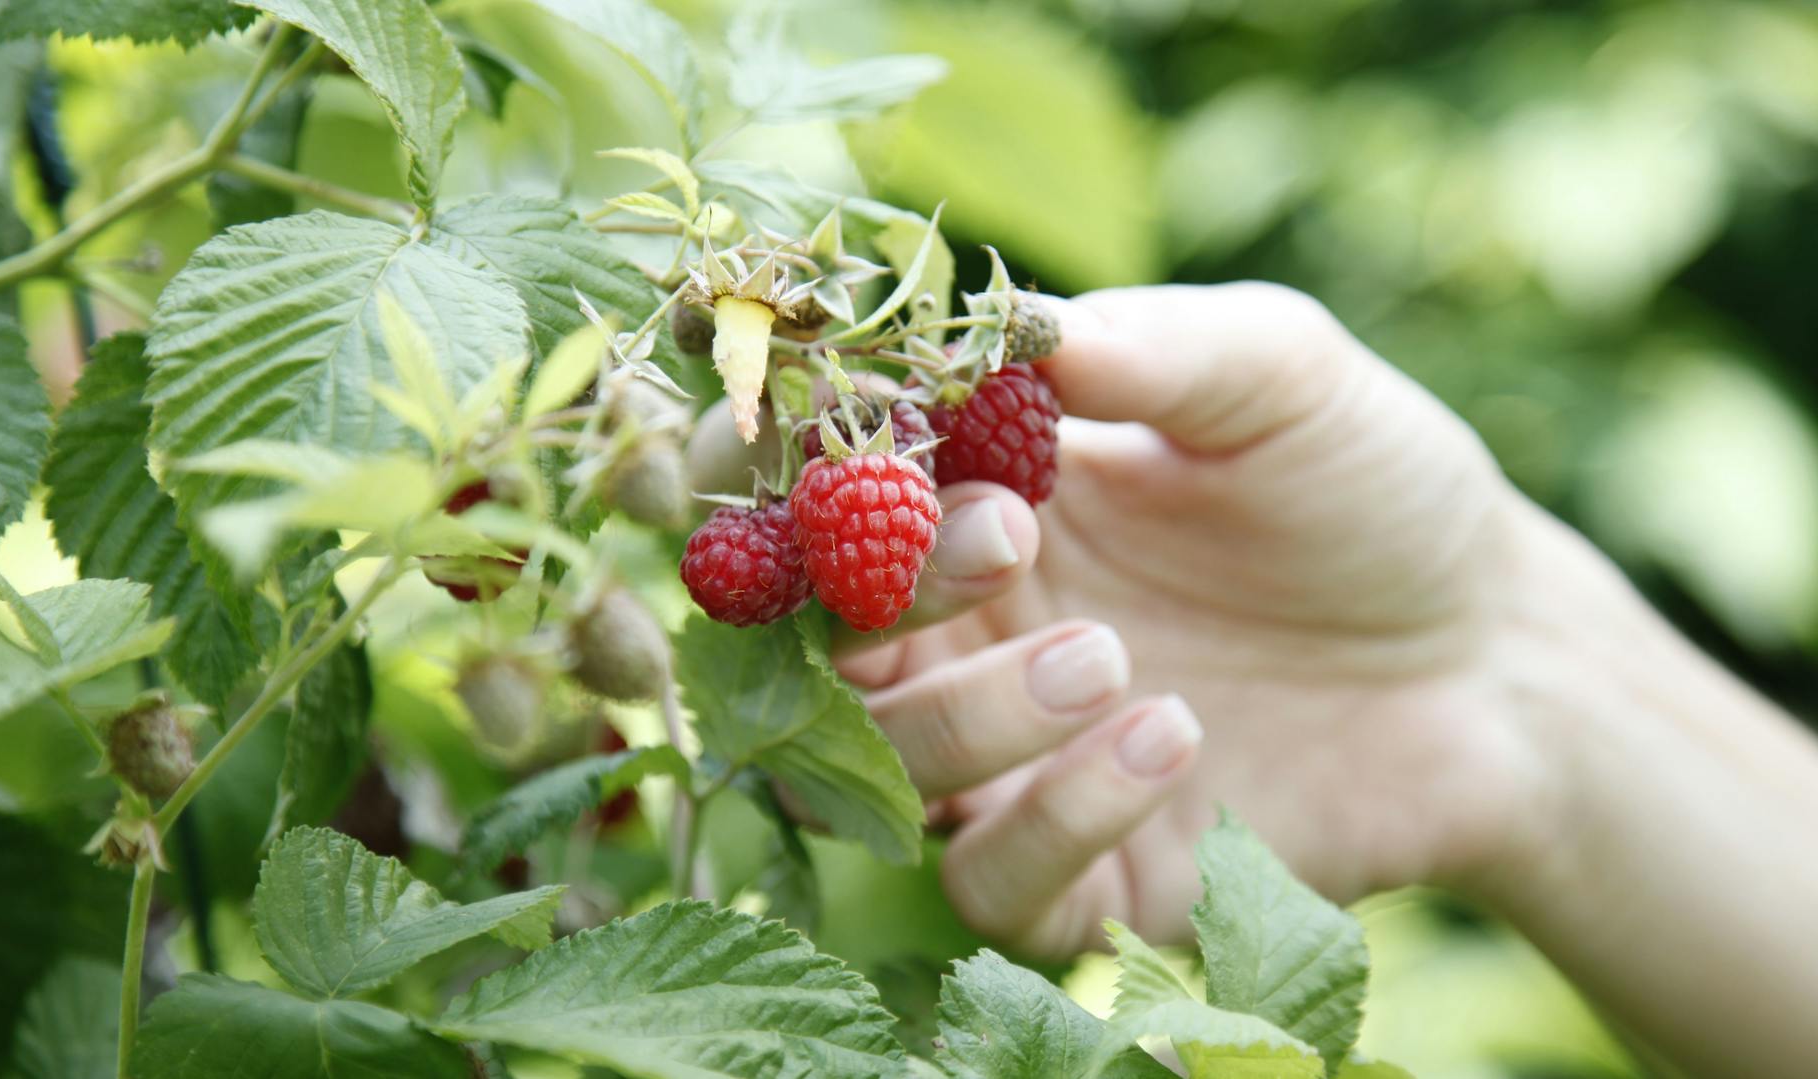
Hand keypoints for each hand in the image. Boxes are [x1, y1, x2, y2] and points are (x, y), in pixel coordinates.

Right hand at [836, 283, 1545, 956]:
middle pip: (815, 636)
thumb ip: (1154, 347)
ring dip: (969, 713)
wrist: (1496, 656)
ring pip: (882, 768)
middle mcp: (965, 627)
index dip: (780, 459)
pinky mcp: (1081, 869)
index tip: (838, 426)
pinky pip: (993, 880)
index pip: (808, 486)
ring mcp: (1013, 754)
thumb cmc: (1372, 490)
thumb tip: (1016, 330)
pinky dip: (1055, 816)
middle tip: (1012, 536)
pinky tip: (1173, 737)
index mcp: (976, 491)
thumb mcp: (1283, 378)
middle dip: (880, 587)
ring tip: (1112, 655)